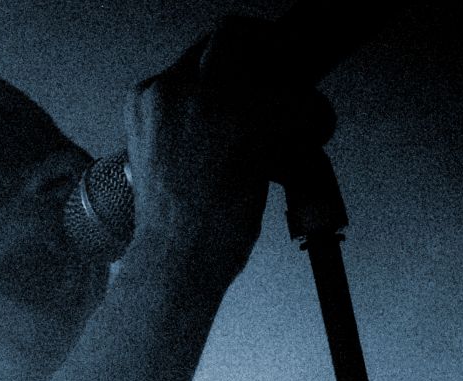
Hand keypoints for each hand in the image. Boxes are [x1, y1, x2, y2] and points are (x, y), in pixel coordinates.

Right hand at [123, 16, 334, 287]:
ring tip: (302, 122)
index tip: (255, 77)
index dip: (233, 64)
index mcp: (147, 99)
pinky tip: (312, 140)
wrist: (172, 262)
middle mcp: (175, 90)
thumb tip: (244, 113)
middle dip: (266, 48)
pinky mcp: (251, 120)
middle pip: (231, 36)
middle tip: (288, 75)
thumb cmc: (172, 230)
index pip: (197, 56)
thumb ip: (194, 126)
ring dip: (294, 90)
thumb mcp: (164, 161)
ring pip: (272, 60)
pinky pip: (303, 102)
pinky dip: (316, 121)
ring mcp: (212, 100)